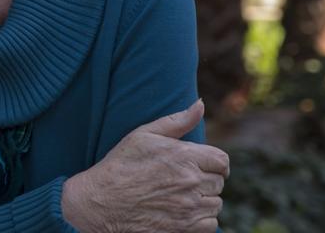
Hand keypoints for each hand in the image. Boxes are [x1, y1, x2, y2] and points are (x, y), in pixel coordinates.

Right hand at [61, 99, 228, 232]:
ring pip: (215, 203)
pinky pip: (211, 224)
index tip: (205, 165)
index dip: (215, 163)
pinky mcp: (185, 228)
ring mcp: (189, 207)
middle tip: (185, 179)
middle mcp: (191, 181)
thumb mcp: (144, 134)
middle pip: (219, 182)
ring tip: (181, 194)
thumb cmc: (122, 163)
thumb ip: (177, 120)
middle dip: (206, 179)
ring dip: (204, 199)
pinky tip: (182, 211)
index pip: (221, 161)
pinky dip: (201, 219)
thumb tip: (200, 104)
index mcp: (184, 155)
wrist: (103, 201)